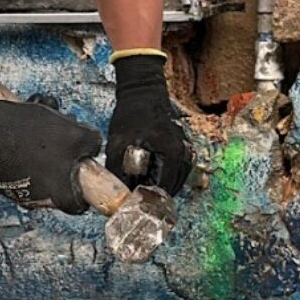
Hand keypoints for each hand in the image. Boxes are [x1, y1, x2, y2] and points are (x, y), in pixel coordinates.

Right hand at [0, 89, 103, 213]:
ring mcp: (17, 192)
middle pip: (61, 186)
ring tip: (41, 134)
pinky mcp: (1, 180)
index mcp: (58, 195)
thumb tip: (93, 148)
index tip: (84, 169)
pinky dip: (25, 156)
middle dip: (64, 163)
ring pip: (41, 176)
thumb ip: (91, 144)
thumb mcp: (73, 133)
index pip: (80, 203)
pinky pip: (22, 170)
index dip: (86, 183)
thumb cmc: (27, 133)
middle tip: (63, 143)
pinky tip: (22, 136)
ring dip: (44, 157)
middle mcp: (37, 201)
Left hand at [106, 54, 191, 194]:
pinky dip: (169, 179)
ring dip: (164, 190)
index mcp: (170, 152)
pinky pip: (180, 170)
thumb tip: (114, 191)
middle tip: (140, 207)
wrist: (142, 92)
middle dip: (157, 198)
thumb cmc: (130, 115)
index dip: (149, 200)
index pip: (163, 187)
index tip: (136, 207)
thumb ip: (116, 167)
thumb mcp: (117, 142)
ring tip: (147, 199)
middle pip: (173, 186)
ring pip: (179, 180)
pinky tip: (155, 183)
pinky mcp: (183, 146)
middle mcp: (183, 152)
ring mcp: (185, 148)